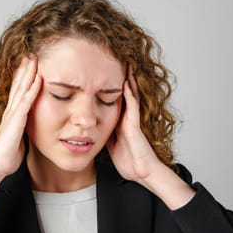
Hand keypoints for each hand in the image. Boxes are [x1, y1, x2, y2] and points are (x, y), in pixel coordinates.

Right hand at [0, 55, 41, 177]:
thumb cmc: (8, 155)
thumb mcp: (18, 138)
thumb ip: (23, 129)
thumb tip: (28, 128)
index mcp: (11, 115)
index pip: (17, 91)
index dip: (22, 77)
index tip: (27, 64)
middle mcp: (10, 110)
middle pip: (18, 84)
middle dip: (24, 68)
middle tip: (30, 53)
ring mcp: (12, 114)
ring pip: (21, 88)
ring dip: (28, 72)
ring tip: (34, 58)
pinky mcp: (16, 120)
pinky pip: (26, 101)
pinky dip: (32, 88)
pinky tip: (38, 78)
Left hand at [107, 67, 161, 183]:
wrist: (141, 172)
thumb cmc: (129, 162)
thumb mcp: (111, 144)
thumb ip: (104, 134)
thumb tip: (91, 129)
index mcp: (119, 121)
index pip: (112, 98)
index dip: (107, 86)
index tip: (100, 72)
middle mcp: (126, 118)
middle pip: (121, 92)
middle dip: (117, 78)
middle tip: (114, 60)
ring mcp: (132, 120)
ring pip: (130, 95)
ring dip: (127, 80)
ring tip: (124, 63)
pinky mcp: (135, 125)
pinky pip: (132, 106)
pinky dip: (129, 94)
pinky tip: (126, 82)